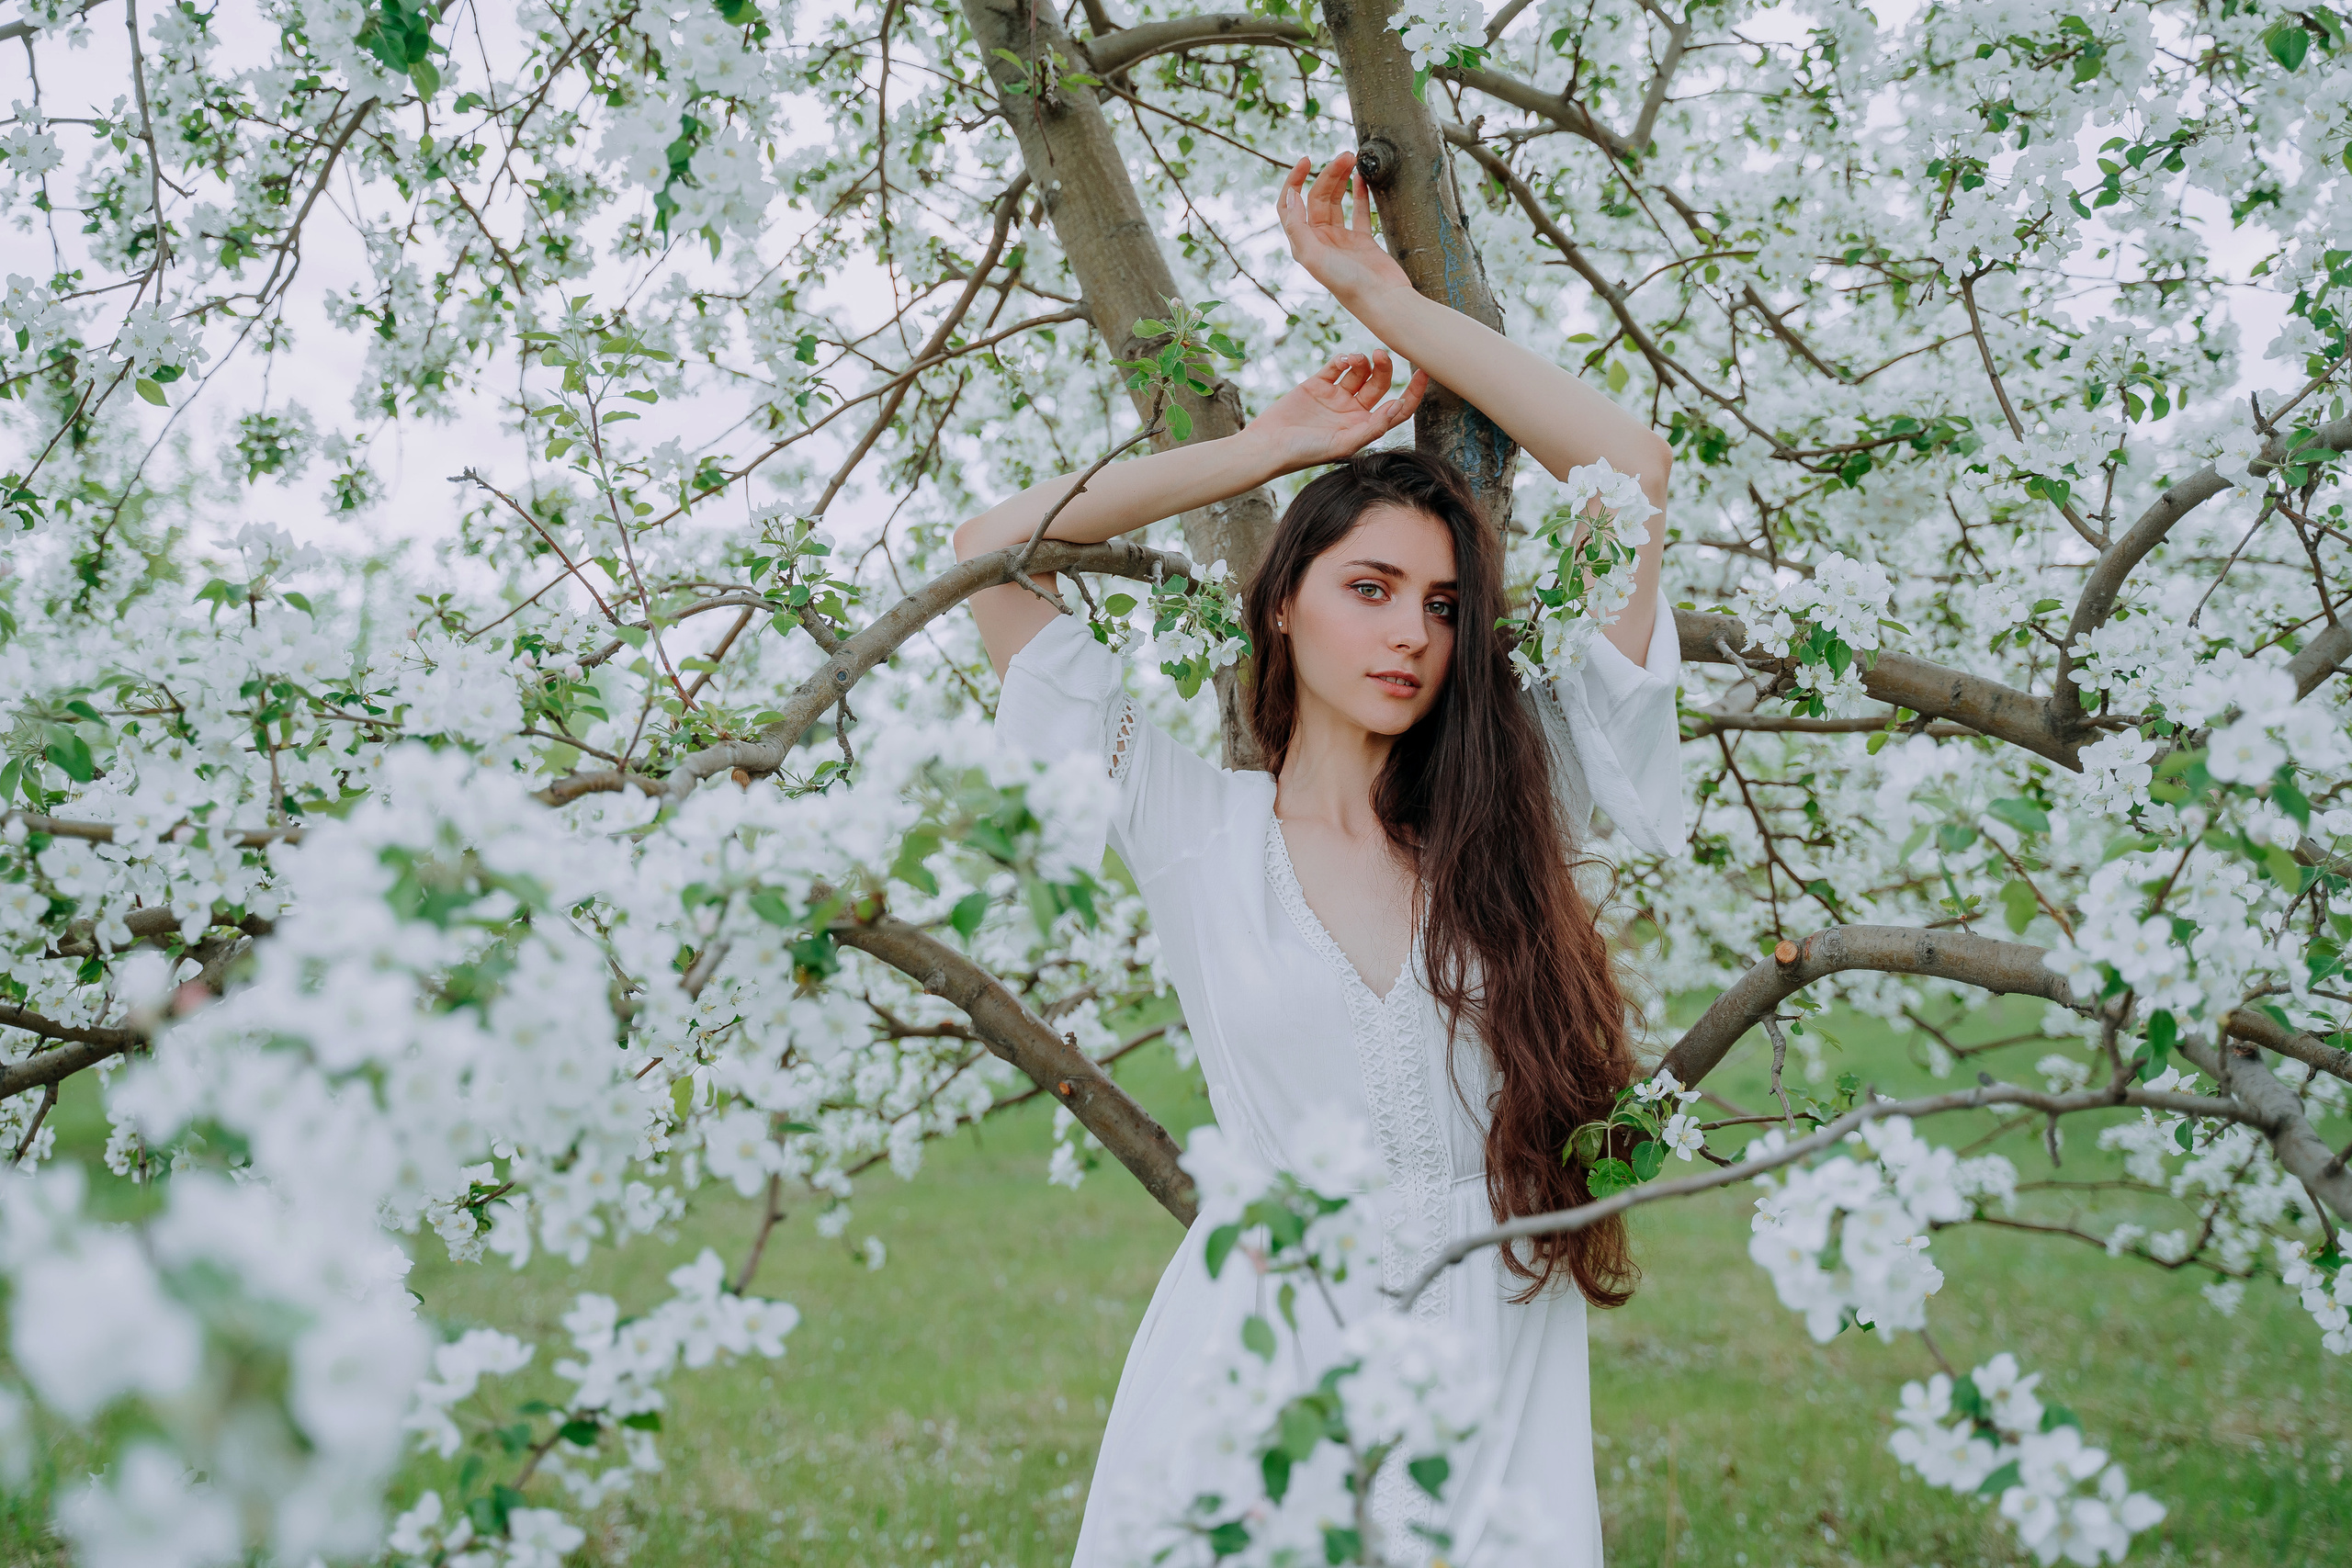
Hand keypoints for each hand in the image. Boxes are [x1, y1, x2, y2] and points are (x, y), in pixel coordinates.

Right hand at [1243, 350, 1427, 475]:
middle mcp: (1353, 411)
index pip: (1397, 408)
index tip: (1424, 372)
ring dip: (1362, 361)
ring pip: (1360, 372)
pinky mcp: (1316, 385)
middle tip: (1381, 354)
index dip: (1413, 392)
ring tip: (1355, 358)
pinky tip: (1342, 360)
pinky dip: (1342, 359)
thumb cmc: (1305, 453)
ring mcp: (1335, 397)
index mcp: (1364, 427)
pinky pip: (1336, 367)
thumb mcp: (1343, 444)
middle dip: (1385, 368)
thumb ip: (1372, 427)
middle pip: (1380, 384)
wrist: (1268, 446)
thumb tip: (1398, 407)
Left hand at [1278, 153, 1413, 308]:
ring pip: (1336, 201)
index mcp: (1303, 244)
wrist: (1383, 300)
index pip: (1289, 205)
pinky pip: (1357, 211)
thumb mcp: (1314, 256)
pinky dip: (1358, 193)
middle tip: (1344, 156)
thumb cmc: (1348, 284)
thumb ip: (1298, 227)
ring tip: (1352, 158)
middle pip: (1317, 198)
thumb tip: (1290, 196)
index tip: (1306, 160)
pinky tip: (1361, 177)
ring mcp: (1341, 240)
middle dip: (1328, 174)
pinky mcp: (1362, 241)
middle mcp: (1319, 241)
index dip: (1294, 181)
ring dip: (1341, 179)